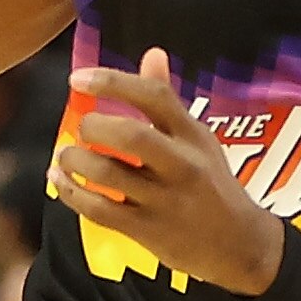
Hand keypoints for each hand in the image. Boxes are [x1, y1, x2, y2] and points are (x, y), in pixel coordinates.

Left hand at [58, 46, 284, 294]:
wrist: (240, 246)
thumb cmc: (213, 185)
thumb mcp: (199, 139)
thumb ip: (169, 100)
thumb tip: (152, 53)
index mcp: (193, 135)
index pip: (154, 96)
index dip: (112, 81)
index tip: (78, 78)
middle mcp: (181, 165)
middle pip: (131, 136)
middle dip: (94, 126)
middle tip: (83, 128)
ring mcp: (165, 201)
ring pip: (108, 174)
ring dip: (76, 160)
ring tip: (67, 155)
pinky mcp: (148, 232)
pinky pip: (99, 210)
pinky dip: (71, 192)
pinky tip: (61, 179)